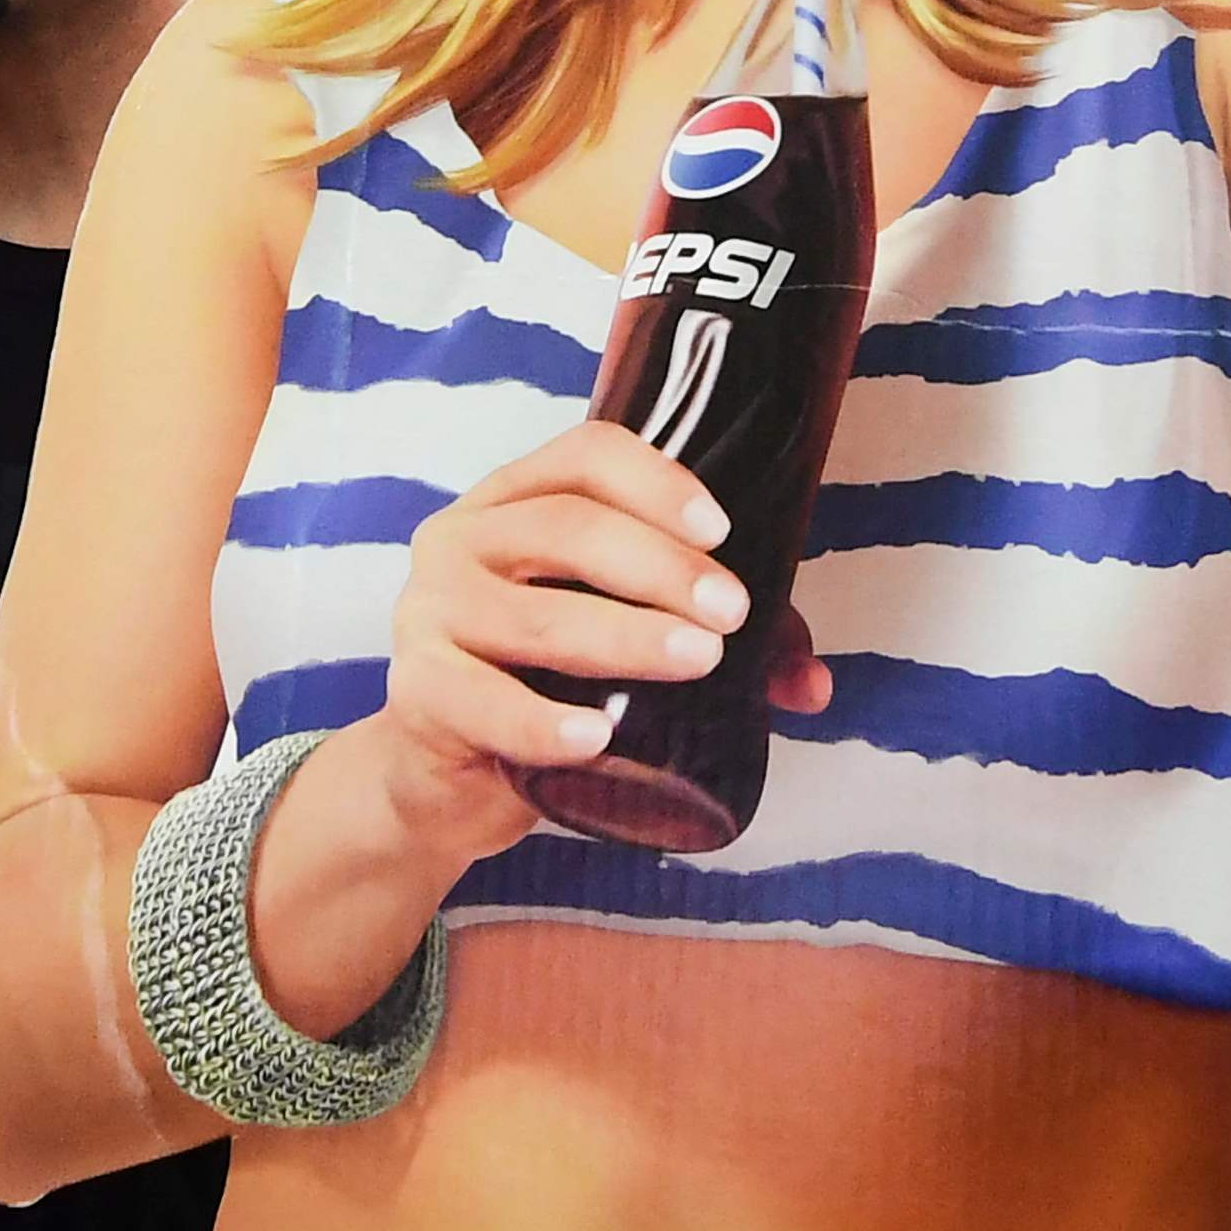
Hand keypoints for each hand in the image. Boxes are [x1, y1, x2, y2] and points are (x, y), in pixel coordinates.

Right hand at [354, 420, 825, 869]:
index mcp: (517, 502)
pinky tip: (595, 736)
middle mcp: (464, 539)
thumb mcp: (620, 644)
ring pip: (531, 616)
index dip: (656, 483)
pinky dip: (542, 721)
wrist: (448, 775)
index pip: (584, 455)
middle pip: (565, 527)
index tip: (722, 532)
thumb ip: (711, 641)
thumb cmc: (545, 682)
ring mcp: (430, 612)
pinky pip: (481, 701)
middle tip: (731, 614)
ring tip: (696, 662)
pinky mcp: (418, 690)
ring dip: (622, 637)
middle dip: (660, 568)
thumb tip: (812, 682)